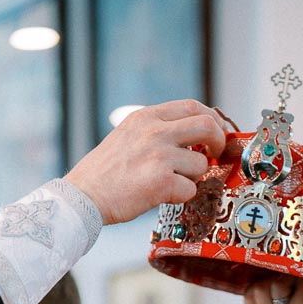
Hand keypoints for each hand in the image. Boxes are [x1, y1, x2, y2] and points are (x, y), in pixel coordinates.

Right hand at [64, 100, 226, 225]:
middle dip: (218, 141)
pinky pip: (190, 189)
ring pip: (200, 164)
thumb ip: (156, 132)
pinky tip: (161, 197)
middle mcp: (154, 131)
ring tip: (169, 184)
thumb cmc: (103, 174)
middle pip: (207, 125)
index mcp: (146, 117)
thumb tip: (191, 139)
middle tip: (215, 155)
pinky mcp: (161, 181)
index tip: (216, 131)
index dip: (211, 119)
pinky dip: (180, 197)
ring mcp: (159, 155)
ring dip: (191, 178)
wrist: (83, 196)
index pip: (191, 106)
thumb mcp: (127, 136)